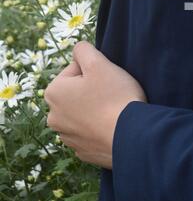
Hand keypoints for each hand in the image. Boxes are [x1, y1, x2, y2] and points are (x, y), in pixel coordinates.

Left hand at [44, 41, 146, 168]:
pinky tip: (113, 125)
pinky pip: (91, 131)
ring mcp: (68, 137)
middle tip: (111, 93)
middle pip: (77, 92)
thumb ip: (83, 49)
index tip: (106, 80)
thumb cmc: (114, 96)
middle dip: (92, 90)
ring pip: (83, 112)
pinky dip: (100, 127)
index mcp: (53, 93)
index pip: (75, 70)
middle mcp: (54, 117)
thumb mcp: (98, 63)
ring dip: (96, 108)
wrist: (131, 137)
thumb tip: (78, 50)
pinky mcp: (83, 151)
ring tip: (113, 110)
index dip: (94, 70)